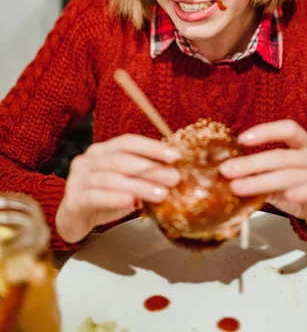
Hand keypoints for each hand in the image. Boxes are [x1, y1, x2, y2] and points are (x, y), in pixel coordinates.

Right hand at [56, 134, 180, 242]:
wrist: (73, 221)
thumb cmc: (103, 198)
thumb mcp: (125, 184)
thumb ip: (143, 176)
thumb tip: (173, 173)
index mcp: (102, 151)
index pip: (128, 142)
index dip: (152, 147)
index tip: (175, 156)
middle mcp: (88, 160)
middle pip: (121, 160)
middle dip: (151, 168)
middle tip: (174, 178)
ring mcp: (77, 179)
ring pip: (111, 178)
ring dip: (139, 185)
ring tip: (161, 194)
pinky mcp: (73, 200)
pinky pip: (95, 197)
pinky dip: (115, 198)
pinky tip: (132, 202)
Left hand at [219, 121, 306, 236]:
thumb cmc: (299, 190)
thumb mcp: (278, 180)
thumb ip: (261, 175)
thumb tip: (229, 176)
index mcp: (304, 143)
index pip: (287, 129)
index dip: (265, 131)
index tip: (241, 139)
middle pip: (281, 156)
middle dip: (251, 163)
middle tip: (227, 170)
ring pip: (290, 175)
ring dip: (261, 181)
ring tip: (238, 187)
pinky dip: (299, 192)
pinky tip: (286, 195)